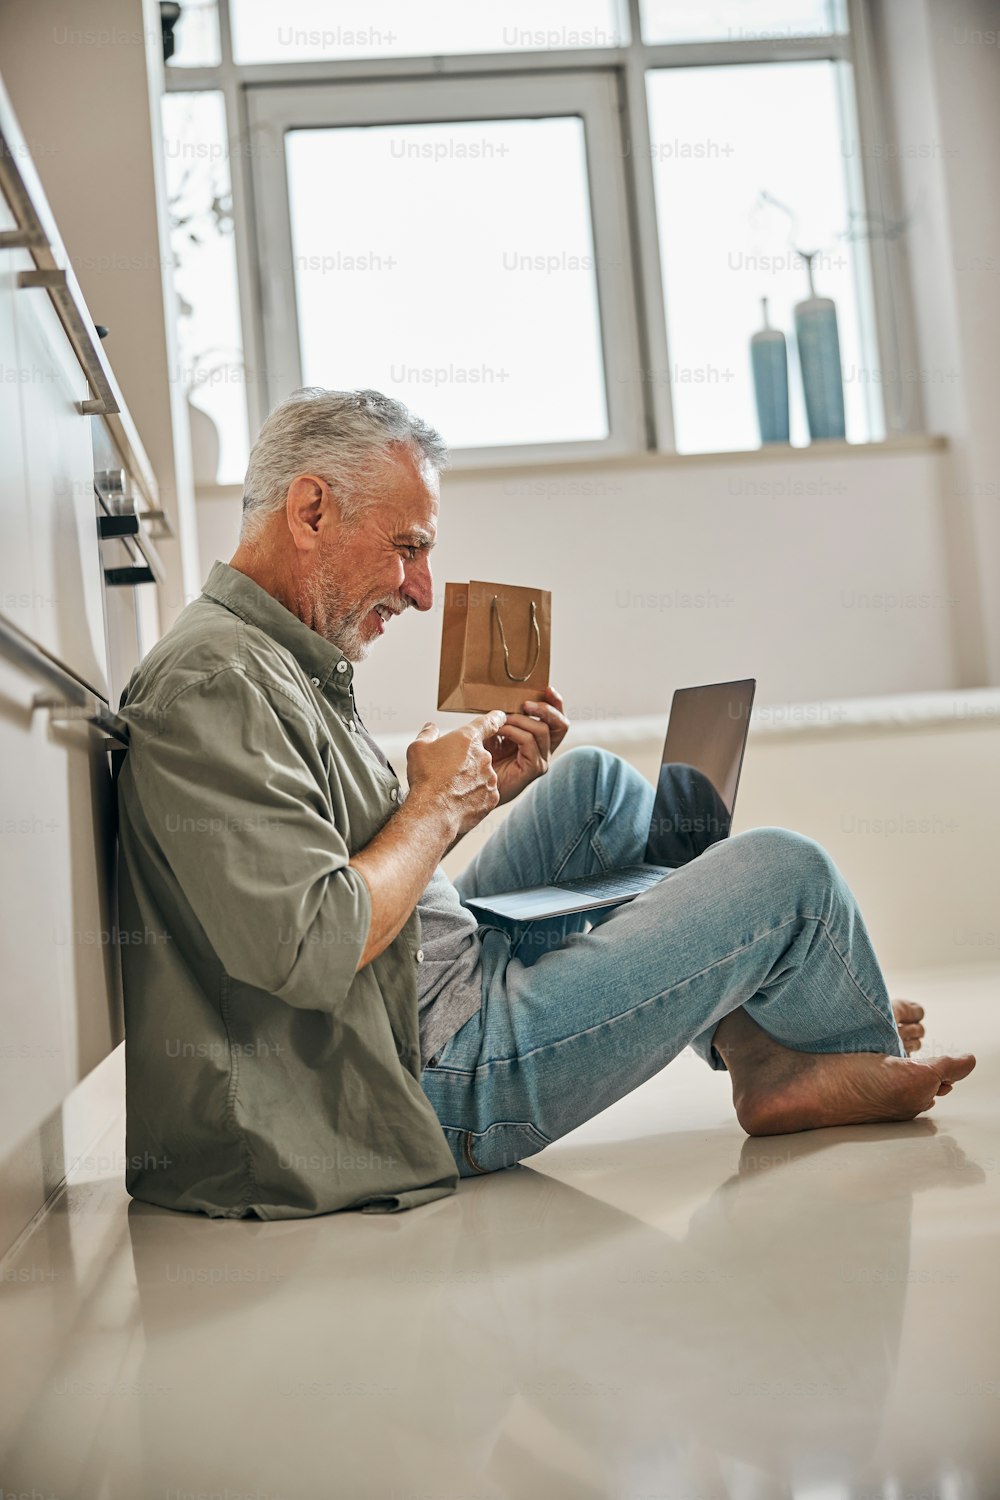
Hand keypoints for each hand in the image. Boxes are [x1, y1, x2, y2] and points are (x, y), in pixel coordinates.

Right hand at [406, 710, 504, 839]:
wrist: (433, 812)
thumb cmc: (425, 778)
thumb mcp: (418, 748)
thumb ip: (428, 734)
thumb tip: (431, 727)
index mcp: (468, 739)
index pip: (489, 722)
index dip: (495, 718)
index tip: (501, 717)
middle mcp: (484, 756)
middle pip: (479, 754)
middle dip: (467, 760)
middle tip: (448, 771)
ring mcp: (490, 778)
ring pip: (482, 774)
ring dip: (470, 779)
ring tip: (451, 789)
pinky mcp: (492, 797)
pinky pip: (485, 793)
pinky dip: (474, 796)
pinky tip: (458, 800)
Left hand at [483, 686, 570, 805]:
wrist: (473, 782)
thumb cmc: (482, 756)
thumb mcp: (495, 729)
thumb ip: (504, 716)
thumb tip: (506, 704)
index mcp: (538, 739)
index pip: (557, 719)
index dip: (556, 703)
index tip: (547, 688)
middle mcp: (544, 750)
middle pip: (561, 724)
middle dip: (546, 709)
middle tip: (526, 704)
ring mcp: (541, 760)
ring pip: (542, 730)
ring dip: (520, 720)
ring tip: (500, 721)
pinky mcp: (534, 769)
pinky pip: (529, 742)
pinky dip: (514, 732)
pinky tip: (500, 732)